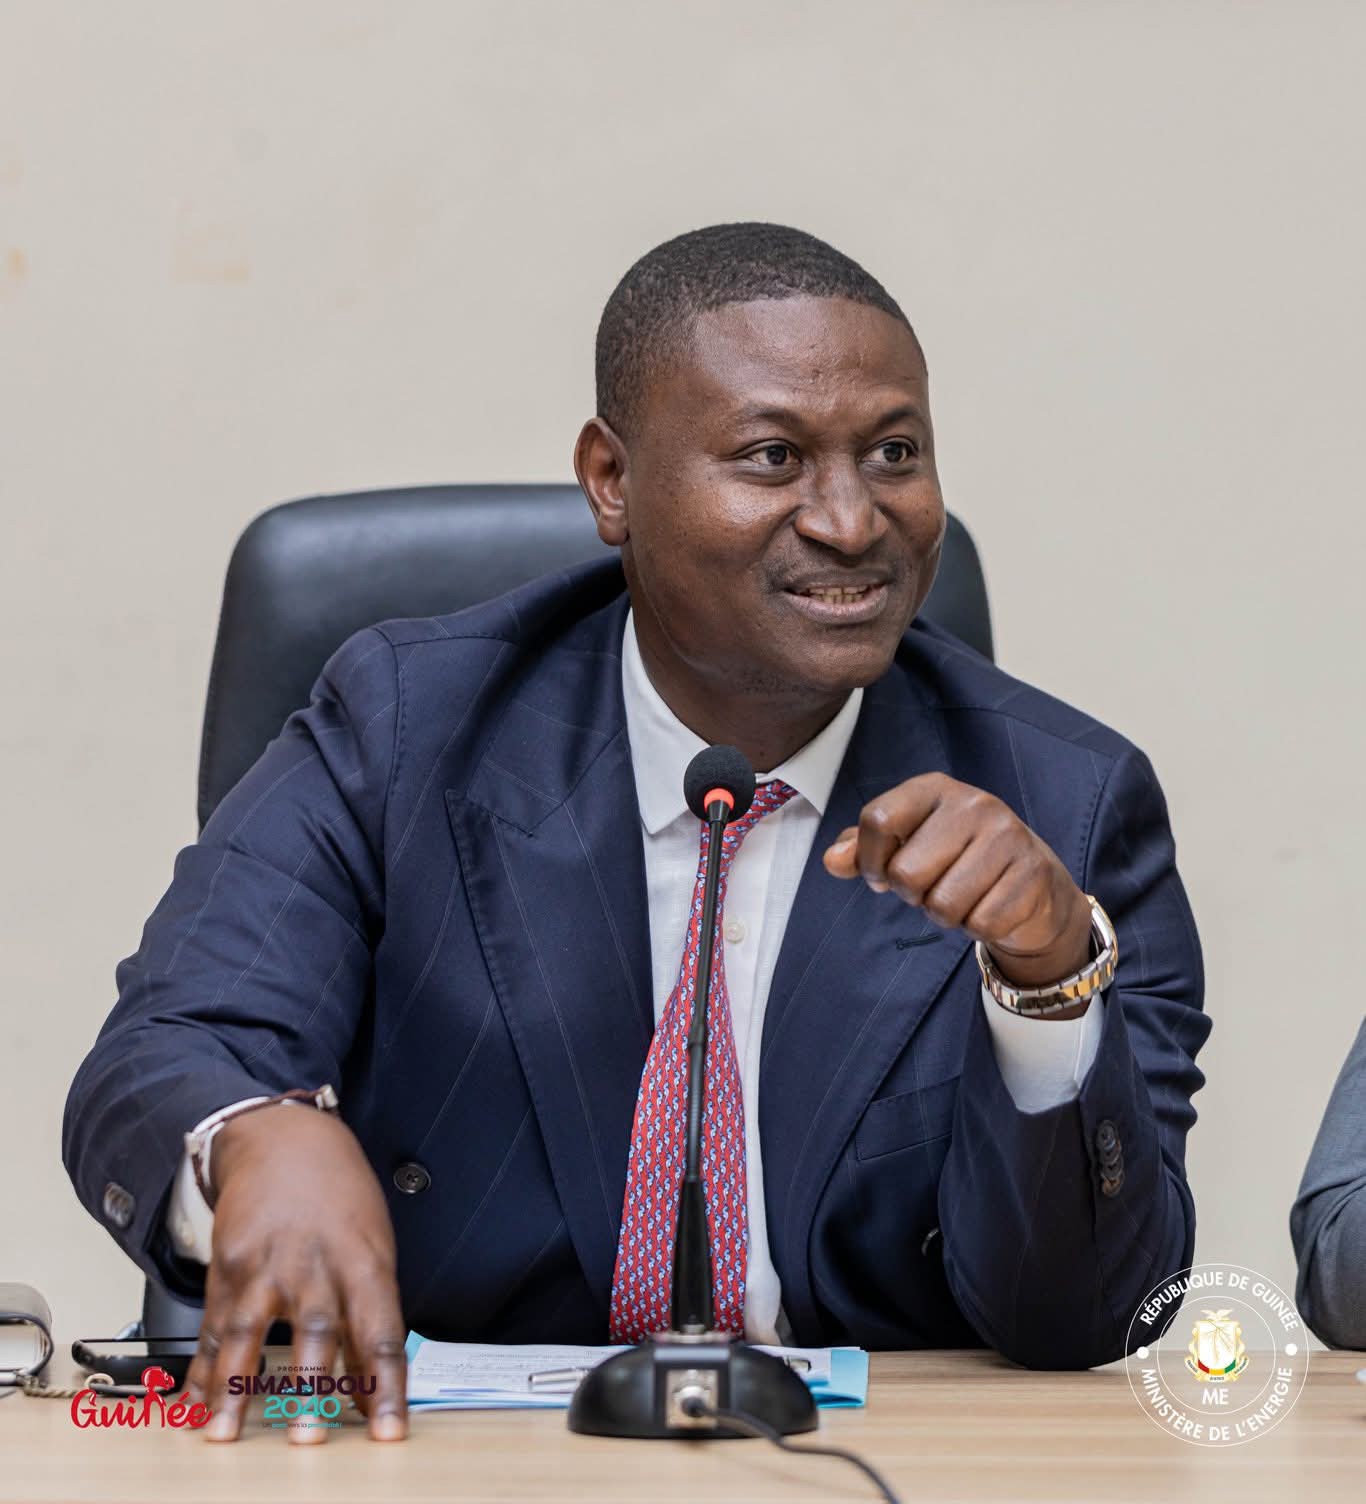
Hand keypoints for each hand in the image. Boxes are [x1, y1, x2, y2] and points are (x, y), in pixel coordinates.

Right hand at [183, 1104, 407, 1443]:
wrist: (285, 1139)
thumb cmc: (340, 1197)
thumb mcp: (372, 1246)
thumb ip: (370, 1316)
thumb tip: (373, 1390)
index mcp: (365, 1261)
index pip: (382, 1332)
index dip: (387, 1385)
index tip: (389, 1431)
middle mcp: (316, 1263)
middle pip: (318, 1331)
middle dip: (312, 1387)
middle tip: (307, 1436)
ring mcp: (267, 1264)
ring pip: (252, 1332)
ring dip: (237, 1388)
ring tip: (225, 1433)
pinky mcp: (228, 1265)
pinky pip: (215, 1326)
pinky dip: (202, 1369)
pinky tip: (193, 1404)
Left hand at [822, 772, 1093, 1009]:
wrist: (1034, 884)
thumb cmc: (957, 861)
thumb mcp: (907, 845)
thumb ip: (862, 850)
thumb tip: (832, 860)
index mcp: (935, 788)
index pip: (878, 819)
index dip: (869, 860)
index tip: (881, 875)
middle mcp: (974, 803)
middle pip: (907, 872)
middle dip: (912, 895)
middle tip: (933, 887)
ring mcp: (1008, 836)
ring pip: (942, 905)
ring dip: (945, 915)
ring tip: (963, 897)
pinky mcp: (1033, 874)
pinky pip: (980, 924)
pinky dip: (977, 928)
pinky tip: (989, 907)